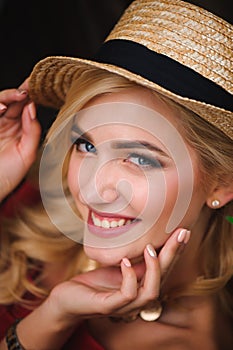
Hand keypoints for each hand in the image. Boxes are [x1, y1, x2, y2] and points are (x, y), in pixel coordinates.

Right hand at [0, 79, 40, 200]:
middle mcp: (8, 124)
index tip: (41, 87)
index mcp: (21, 130)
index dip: (33, 97)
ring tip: (19, 95)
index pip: (27, 108)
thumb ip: (32, 131)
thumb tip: (32, 108)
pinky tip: (3, 108)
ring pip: (1, 103)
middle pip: (14, 101)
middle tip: (30, 85)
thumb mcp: (27, 154)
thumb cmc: (9, 175)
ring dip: (9, 96)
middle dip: (22, 91)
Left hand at [47, 228, 190, 323]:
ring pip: (151, 291)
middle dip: (173, 255)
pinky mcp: (106, 306)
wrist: (68, 299)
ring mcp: (124, 305)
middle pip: (164, 278)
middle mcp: (138, 297)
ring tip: (149, 248)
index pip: (165, 268)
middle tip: (181, 233)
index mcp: (141, 285)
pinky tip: (125, 261)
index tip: (184, 230)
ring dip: (154, 268)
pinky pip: (126, 295)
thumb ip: (133, 258)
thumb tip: (144, 234)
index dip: (176, 250)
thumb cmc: (95, 283)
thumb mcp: (117, 266)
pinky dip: (129, 277)